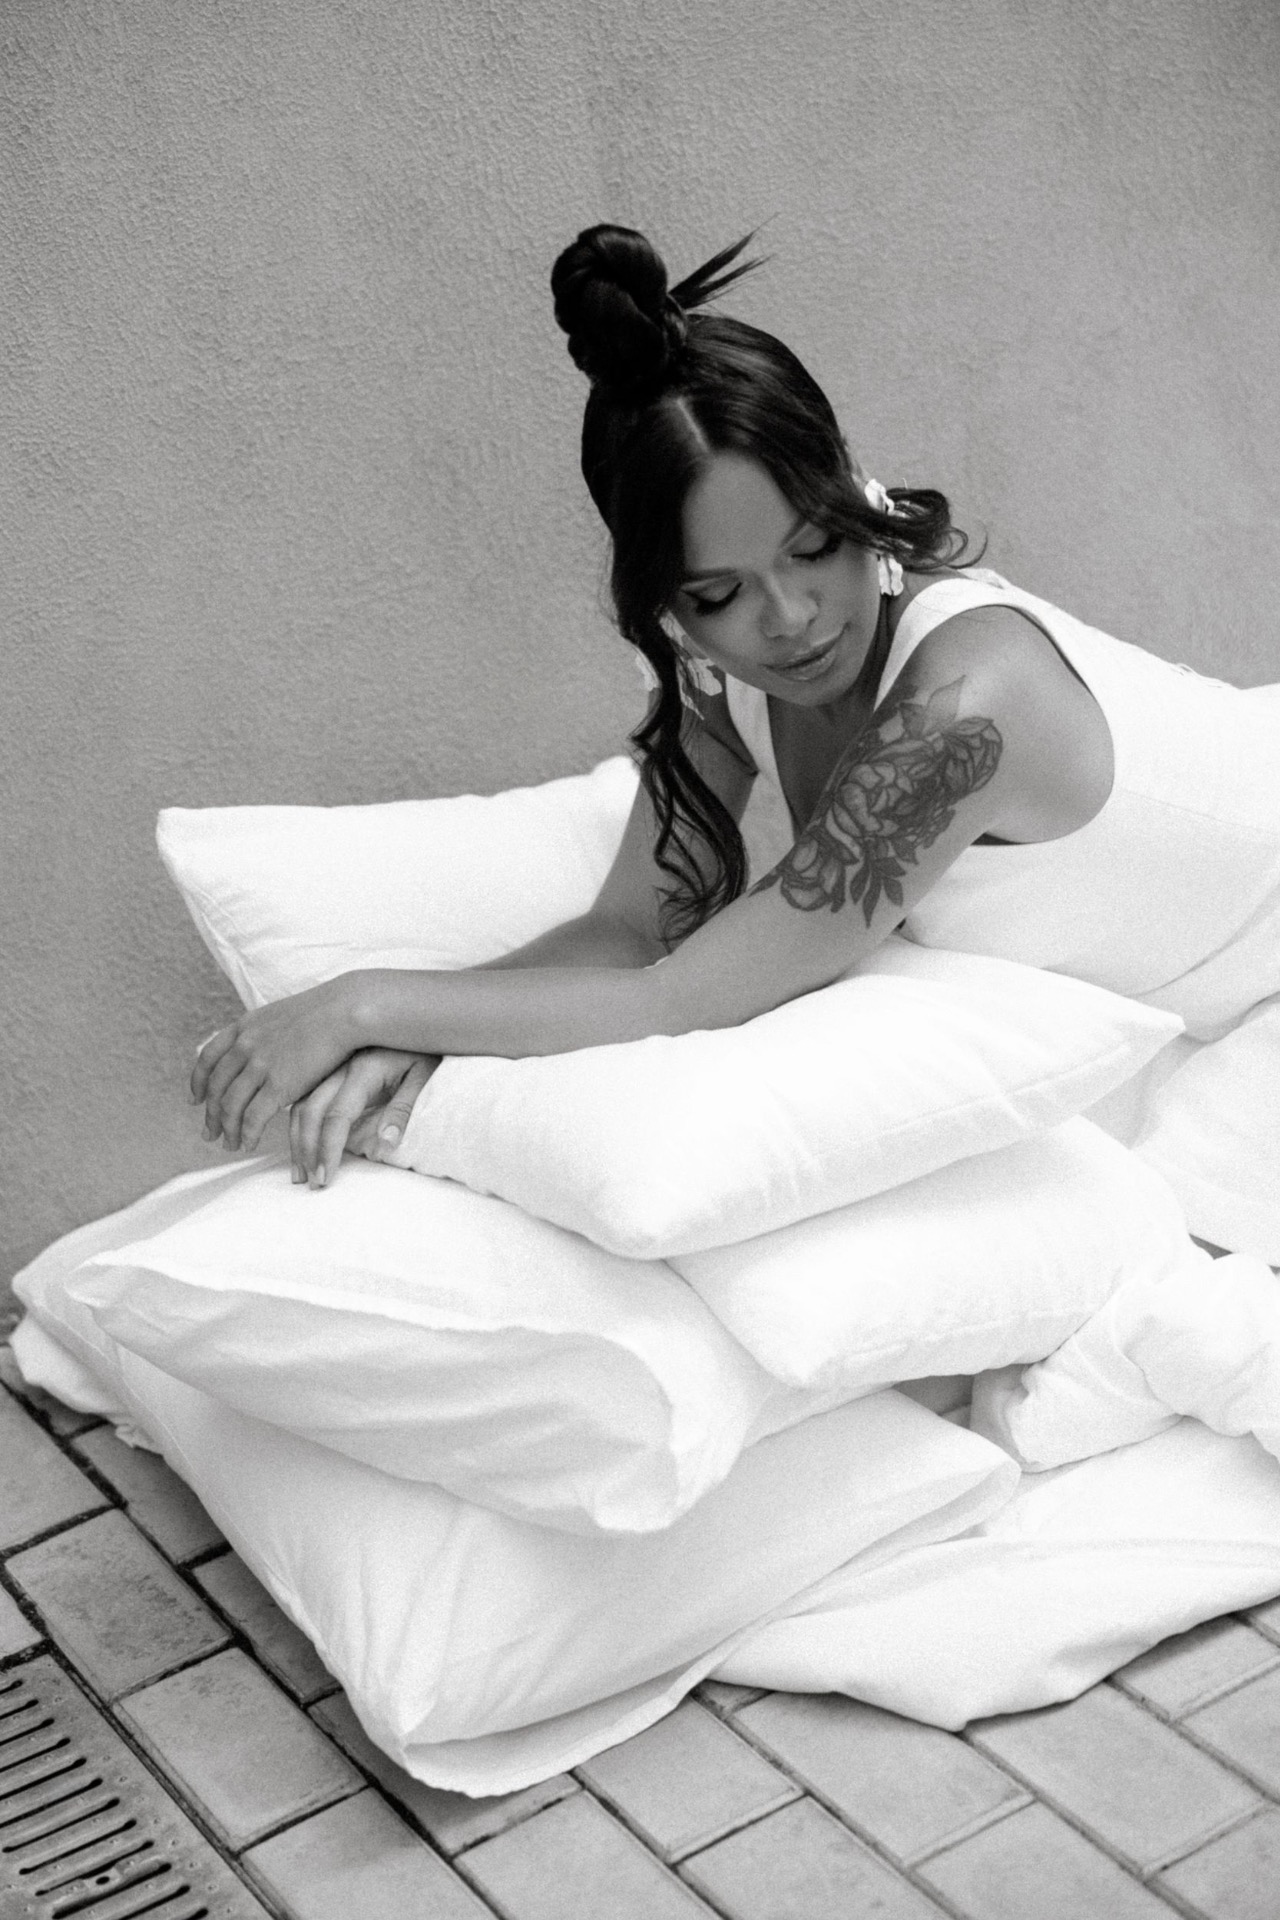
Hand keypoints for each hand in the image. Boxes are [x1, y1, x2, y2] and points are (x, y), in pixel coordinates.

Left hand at [191, 975, 365, 1152]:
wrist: (345, 1011)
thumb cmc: (327, 1012)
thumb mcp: (284, 1014)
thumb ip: (268, 1034)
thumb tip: (268, 1048)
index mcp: (245, 1027)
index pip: (208, 1058)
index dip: (198, 1082)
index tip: (195, 1100)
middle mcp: (245, 1046)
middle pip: (216, 1087)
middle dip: (210, 1115)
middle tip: (209, 1133)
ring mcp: (260, 1065)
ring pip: (230, 1106)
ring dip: (227, 1130)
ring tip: (229, 1145)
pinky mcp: (279, 1085)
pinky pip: (253, 1117)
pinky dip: (247, 1134)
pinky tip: (248, 1144)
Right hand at [289, 1048, 438, 1187]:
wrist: (409, 1012)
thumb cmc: (420, 1047)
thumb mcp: (422, 1074)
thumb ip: (404, 1108)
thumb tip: (387, 1143)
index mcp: (363, 1069)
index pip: (337, 1116)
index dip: (328, 1149)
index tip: (325, 1177)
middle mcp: (338, 1067)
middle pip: (308, 1112)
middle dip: (305, 1150)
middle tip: (310, 1182)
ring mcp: (327, 1066)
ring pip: (298, 1105)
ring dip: (295, 1141)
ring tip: (298, 1172)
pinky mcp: (324, 1067)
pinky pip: (301, 1096)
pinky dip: (295, 1123)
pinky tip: (296, 1143)